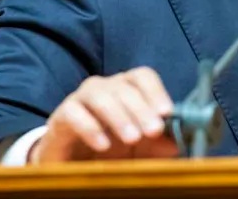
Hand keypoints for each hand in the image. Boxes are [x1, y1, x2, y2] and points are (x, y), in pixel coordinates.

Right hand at [30, 67, 177, 162]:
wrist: (71, 161)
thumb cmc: (111, 148)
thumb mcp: (140, 150)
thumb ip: (157, 145)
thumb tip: (176, 143)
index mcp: (127, 88)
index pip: (143, 76)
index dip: (156, 91)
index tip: (167, 112)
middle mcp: (105, 87)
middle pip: (124, 87)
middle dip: (142, 108)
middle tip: (154, 131)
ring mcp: (81, 98)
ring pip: (100, 96)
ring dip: (119, 116)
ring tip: (133, 138)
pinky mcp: (61, 115)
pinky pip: (73, 113)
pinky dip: (90, 128)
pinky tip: (103, 146)